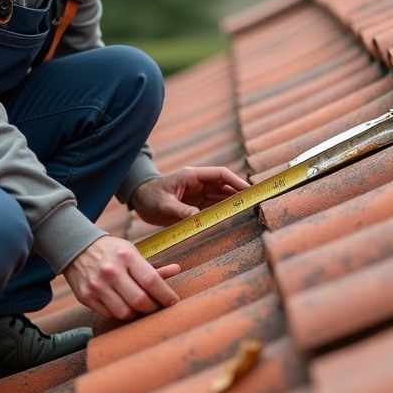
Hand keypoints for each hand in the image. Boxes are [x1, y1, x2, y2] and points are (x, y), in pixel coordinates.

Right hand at [64, 236, 181, 319]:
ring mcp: (96, 285)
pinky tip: (121, 304)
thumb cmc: (111, 251)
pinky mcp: (85, 296)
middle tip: (156, 306)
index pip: (151, 281)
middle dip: (152, 308)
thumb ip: (152, 266)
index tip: (173, 302)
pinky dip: (119, 313)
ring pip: (124, 313)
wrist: (76, 249)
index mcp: (126, 256)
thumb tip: (176, 270)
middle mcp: (111, 271)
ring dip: (136, 313)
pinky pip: (109, 314)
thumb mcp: (132, 252)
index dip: (166, 295)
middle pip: (139, 301)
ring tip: (139, 307)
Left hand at [128, 166, 249, 226]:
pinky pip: (212, 208)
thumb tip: (197, 217)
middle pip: (224, 186)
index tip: (247, 190)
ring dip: (231, 203)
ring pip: (220, 197)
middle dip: (238, 193)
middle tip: (253, 203)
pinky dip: (222, 212)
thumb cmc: (150, 196)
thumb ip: (180, 210)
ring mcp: (198, 195)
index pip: (220, 175)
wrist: (139, 201)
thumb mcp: (163, 204)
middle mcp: (198, 184)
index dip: (235, 181)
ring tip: (246, 211)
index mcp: (192, 176)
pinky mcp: (195, 205)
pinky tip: (231, 217)